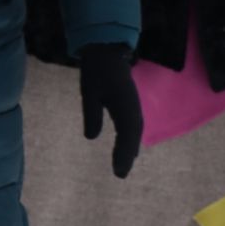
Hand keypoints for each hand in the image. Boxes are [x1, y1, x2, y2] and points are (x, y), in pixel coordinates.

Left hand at [78, 43, 142, 178]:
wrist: (107, 52)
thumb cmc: (96, 71)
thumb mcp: (89, 93)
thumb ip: (92, 115)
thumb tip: (91, 137)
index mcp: (124, 106)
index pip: (126, 135)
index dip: (123, 154)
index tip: (117, 171)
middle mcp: (133, 108)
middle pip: (133, 136)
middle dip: (127, 155)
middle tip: (120, 174)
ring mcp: (133, 106)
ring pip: (135, 131)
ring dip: (130, 148)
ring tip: (125, 164)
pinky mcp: (130, 104)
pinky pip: (133, 125)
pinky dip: (131, 138)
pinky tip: (127, 145)